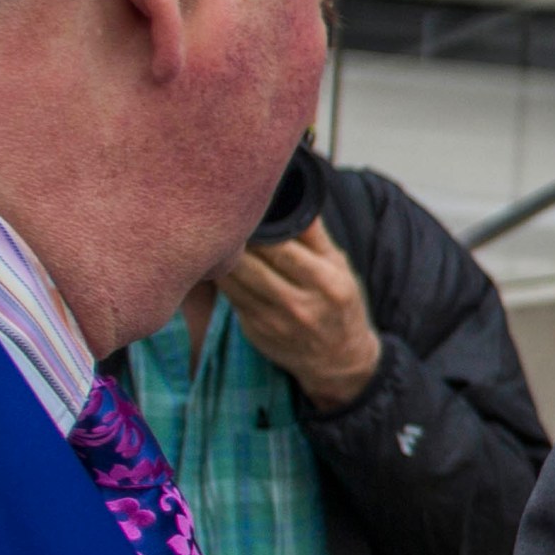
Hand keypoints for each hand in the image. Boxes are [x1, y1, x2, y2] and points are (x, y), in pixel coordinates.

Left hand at [216, 219, 379, 412]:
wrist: (338, 360)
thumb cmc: (339, 304)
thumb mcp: (339, 267)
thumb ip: (314, 234)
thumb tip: (293, 194)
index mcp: (325, 282)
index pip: (280, 247)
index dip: (257, 227)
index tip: (243, 209)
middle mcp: (299, 304)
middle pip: (251, 263)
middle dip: (234, 239)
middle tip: (220, 216)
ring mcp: (273, 322)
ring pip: (233, 280)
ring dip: (221, 256)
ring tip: (215, 235)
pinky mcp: (254, 331)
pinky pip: (230, 296)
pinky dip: (223, 276)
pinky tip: (218, 261)